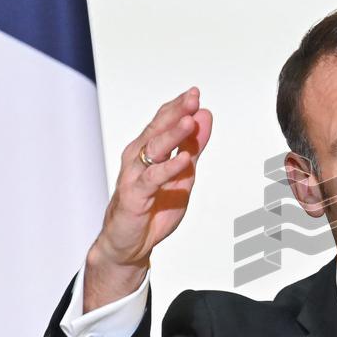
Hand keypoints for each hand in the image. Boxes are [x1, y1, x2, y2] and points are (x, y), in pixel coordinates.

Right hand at [83, 87, 212, 311]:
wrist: (131, 243)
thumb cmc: (153, 207)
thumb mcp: (183, 173)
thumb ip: (193, 146)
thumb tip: (205, 116)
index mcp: (148, 149)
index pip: (163, 121)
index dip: (178, 106)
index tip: (195, 92)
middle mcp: (138, 158)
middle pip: (157, 129)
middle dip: (176, 113)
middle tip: (193, 98)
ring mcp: (134, 176)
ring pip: (153, 149)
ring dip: (172, 135)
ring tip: (190, 122)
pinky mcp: (134, 196)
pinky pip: (152, 179)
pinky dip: (168, 169)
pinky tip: (183, 160)